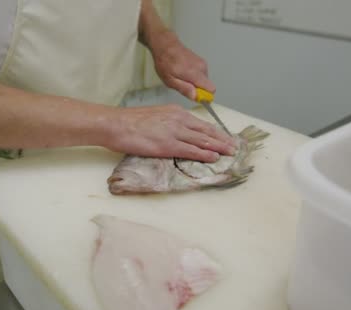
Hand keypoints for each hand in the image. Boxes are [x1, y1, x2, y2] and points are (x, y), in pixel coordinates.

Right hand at [106, 104, 235, 162]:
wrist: (116, 124)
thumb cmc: (130, 122)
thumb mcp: (155, 116)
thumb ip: (169, 122)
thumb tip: (178, 132)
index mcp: (175, 112)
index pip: (200, 123)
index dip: (215, 131)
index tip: (224, 137)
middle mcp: (178, 120)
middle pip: (206, 131)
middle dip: (222, 139)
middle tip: (234, 146)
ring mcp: (174, 132)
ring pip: (202, 140)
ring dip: (218, 147)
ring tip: (230, 152)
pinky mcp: (168, 145)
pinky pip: (191, 150)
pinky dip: (204, 154)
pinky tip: (214, 157)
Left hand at [149, 31, 214, 99]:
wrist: (166, 45)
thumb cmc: (165, 62)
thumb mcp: (170, 80)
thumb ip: (184, 88)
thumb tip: (195, 96)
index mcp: (195, 73)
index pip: (211, 89)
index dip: (204, 95)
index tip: (194, 95)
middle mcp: (202, 68)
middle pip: (207, 86)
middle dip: (196, 89)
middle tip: (183, 83)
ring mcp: (202, 63)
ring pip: (203, 80)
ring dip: (194, 82)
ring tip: (181, 76)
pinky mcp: (201, 61)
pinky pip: (201, 74)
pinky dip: (194, 76)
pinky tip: (184, 71)